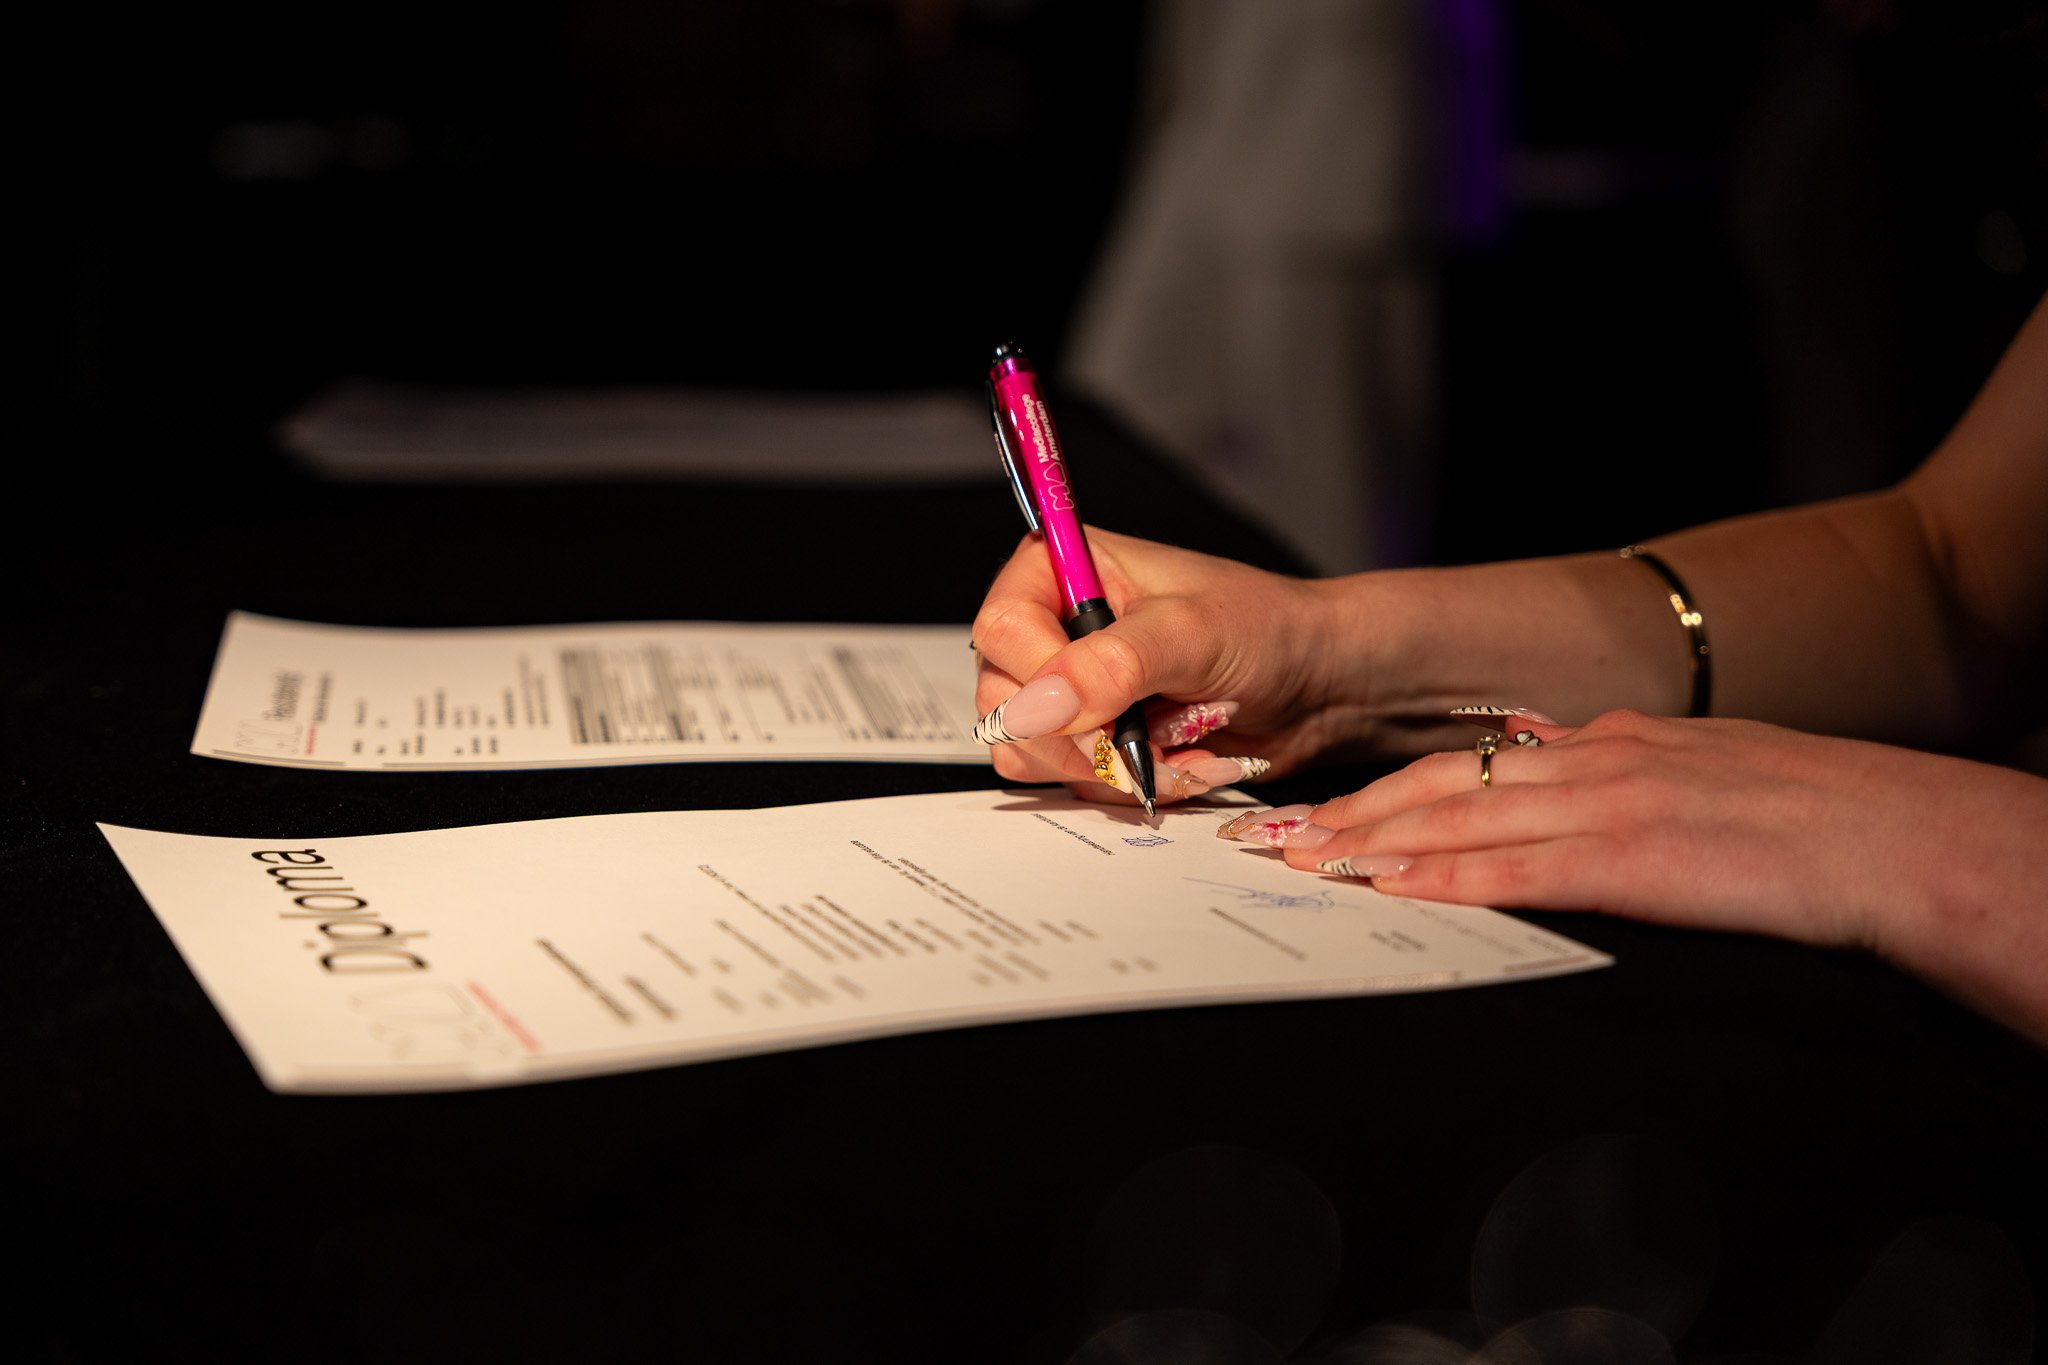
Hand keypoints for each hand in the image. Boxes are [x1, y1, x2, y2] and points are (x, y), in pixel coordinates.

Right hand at [970, 527, 1358, 802]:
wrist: (1314, 684)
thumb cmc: (1263, 629)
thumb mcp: (1191, 634)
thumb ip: (1112, 664)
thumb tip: (1038, 706)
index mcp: (1060, 571)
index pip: (1002, 630)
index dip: (1043, 680)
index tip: (1104, 709)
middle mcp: (1049, 628)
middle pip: (1004, 702)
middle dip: (1083, 738)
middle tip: (1148, 740)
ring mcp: (1066, 690)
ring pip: (1031, 752)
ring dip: (1112, 766)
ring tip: (1184, 744)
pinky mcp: (1089, 739)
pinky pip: (1072, 782)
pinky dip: (1129, 785)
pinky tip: (1183, 761)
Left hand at [1263, 709, 2047, 1047]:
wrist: (1895, 835)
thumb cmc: (1808, 820)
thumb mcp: (1698, 777)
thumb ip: (1618, 779)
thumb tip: (1548, 779)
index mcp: (1607, 747)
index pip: (1468, 767)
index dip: (1384, 791)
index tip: (1320, 811)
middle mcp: (1593, 763)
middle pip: (1441, 785)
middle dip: (1348, 811)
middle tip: (1270, 835)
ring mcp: (1610, 806)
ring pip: (1461, 819)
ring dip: (1371, 841)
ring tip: (1300, 860)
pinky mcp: (1636, 857)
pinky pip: (1518, 869)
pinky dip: (1443, 875)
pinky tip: (1392, 885)